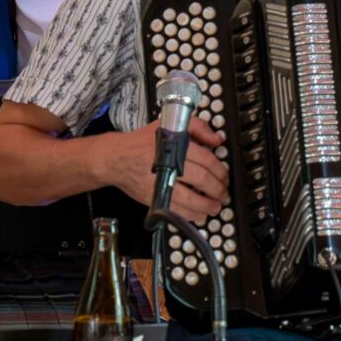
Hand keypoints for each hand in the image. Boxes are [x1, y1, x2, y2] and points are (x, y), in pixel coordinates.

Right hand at [113, 116, 227, 223]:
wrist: (116, 159)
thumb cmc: (142, 143)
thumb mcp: (169, 125)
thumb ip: (197, 128)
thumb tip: (217, 139)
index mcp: (174, 145)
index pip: (206, 160)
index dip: (220, 171)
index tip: (225, 176)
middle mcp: (168, 164)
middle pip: (202, 179)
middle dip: (218, 189)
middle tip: (223, 192)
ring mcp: (160, 183)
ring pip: (192, 198)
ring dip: (208, 204)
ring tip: (216, 206)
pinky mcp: (154, 198)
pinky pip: (177, 211)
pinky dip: (192, 215)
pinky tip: (201, 214)